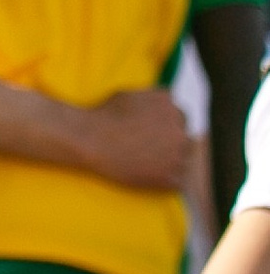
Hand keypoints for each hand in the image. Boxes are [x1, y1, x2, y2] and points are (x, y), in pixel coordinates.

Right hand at [71, 87, 195, 192]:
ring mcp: (177, 153)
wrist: (89, 140)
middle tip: (147, 146)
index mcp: (168, 104)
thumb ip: (153, 99)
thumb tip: (165, 104)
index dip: (165, 124)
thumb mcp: (129, 94)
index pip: (179, 116)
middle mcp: (178, 127)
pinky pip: (177, 179)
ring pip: (183, 158)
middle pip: (184, 136)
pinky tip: (146, 172)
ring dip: (170, 159)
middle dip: (170, 141)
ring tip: (145, 159)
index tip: (151, 131)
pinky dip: (165, 178)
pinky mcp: (172, 176)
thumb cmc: (104, 115)